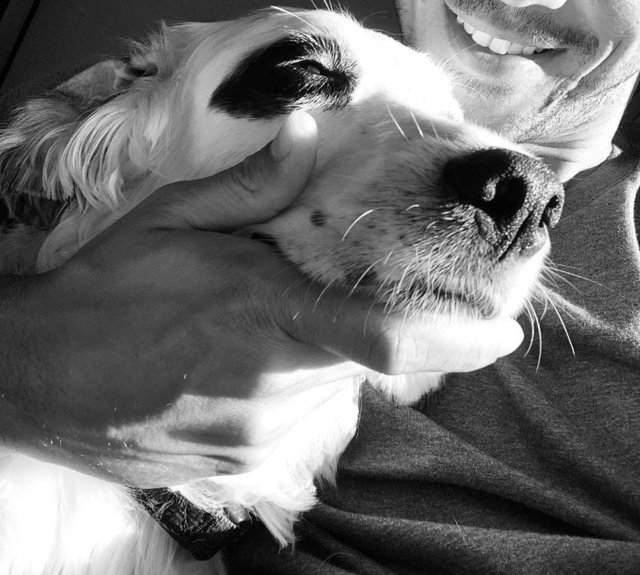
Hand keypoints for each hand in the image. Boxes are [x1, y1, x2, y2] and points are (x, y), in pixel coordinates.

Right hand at [0, 112, 522, 486]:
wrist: (36, 382)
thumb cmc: (101, 295)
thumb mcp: (167, 221)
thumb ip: (250, 188)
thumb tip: (310, 142)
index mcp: (260, 316)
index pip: (385, 336)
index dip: (456, 339)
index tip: (503, 333)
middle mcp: (270, 387)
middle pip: (364, 361)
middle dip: (366, 328)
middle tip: (326, 300)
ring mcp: (258, 436)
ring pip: (333, 391)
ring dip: (321, 355)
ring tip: (257, 333)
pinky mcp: (242, 465)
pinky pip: (303, 420)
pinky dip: (297, 387)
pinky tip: (245, 367)